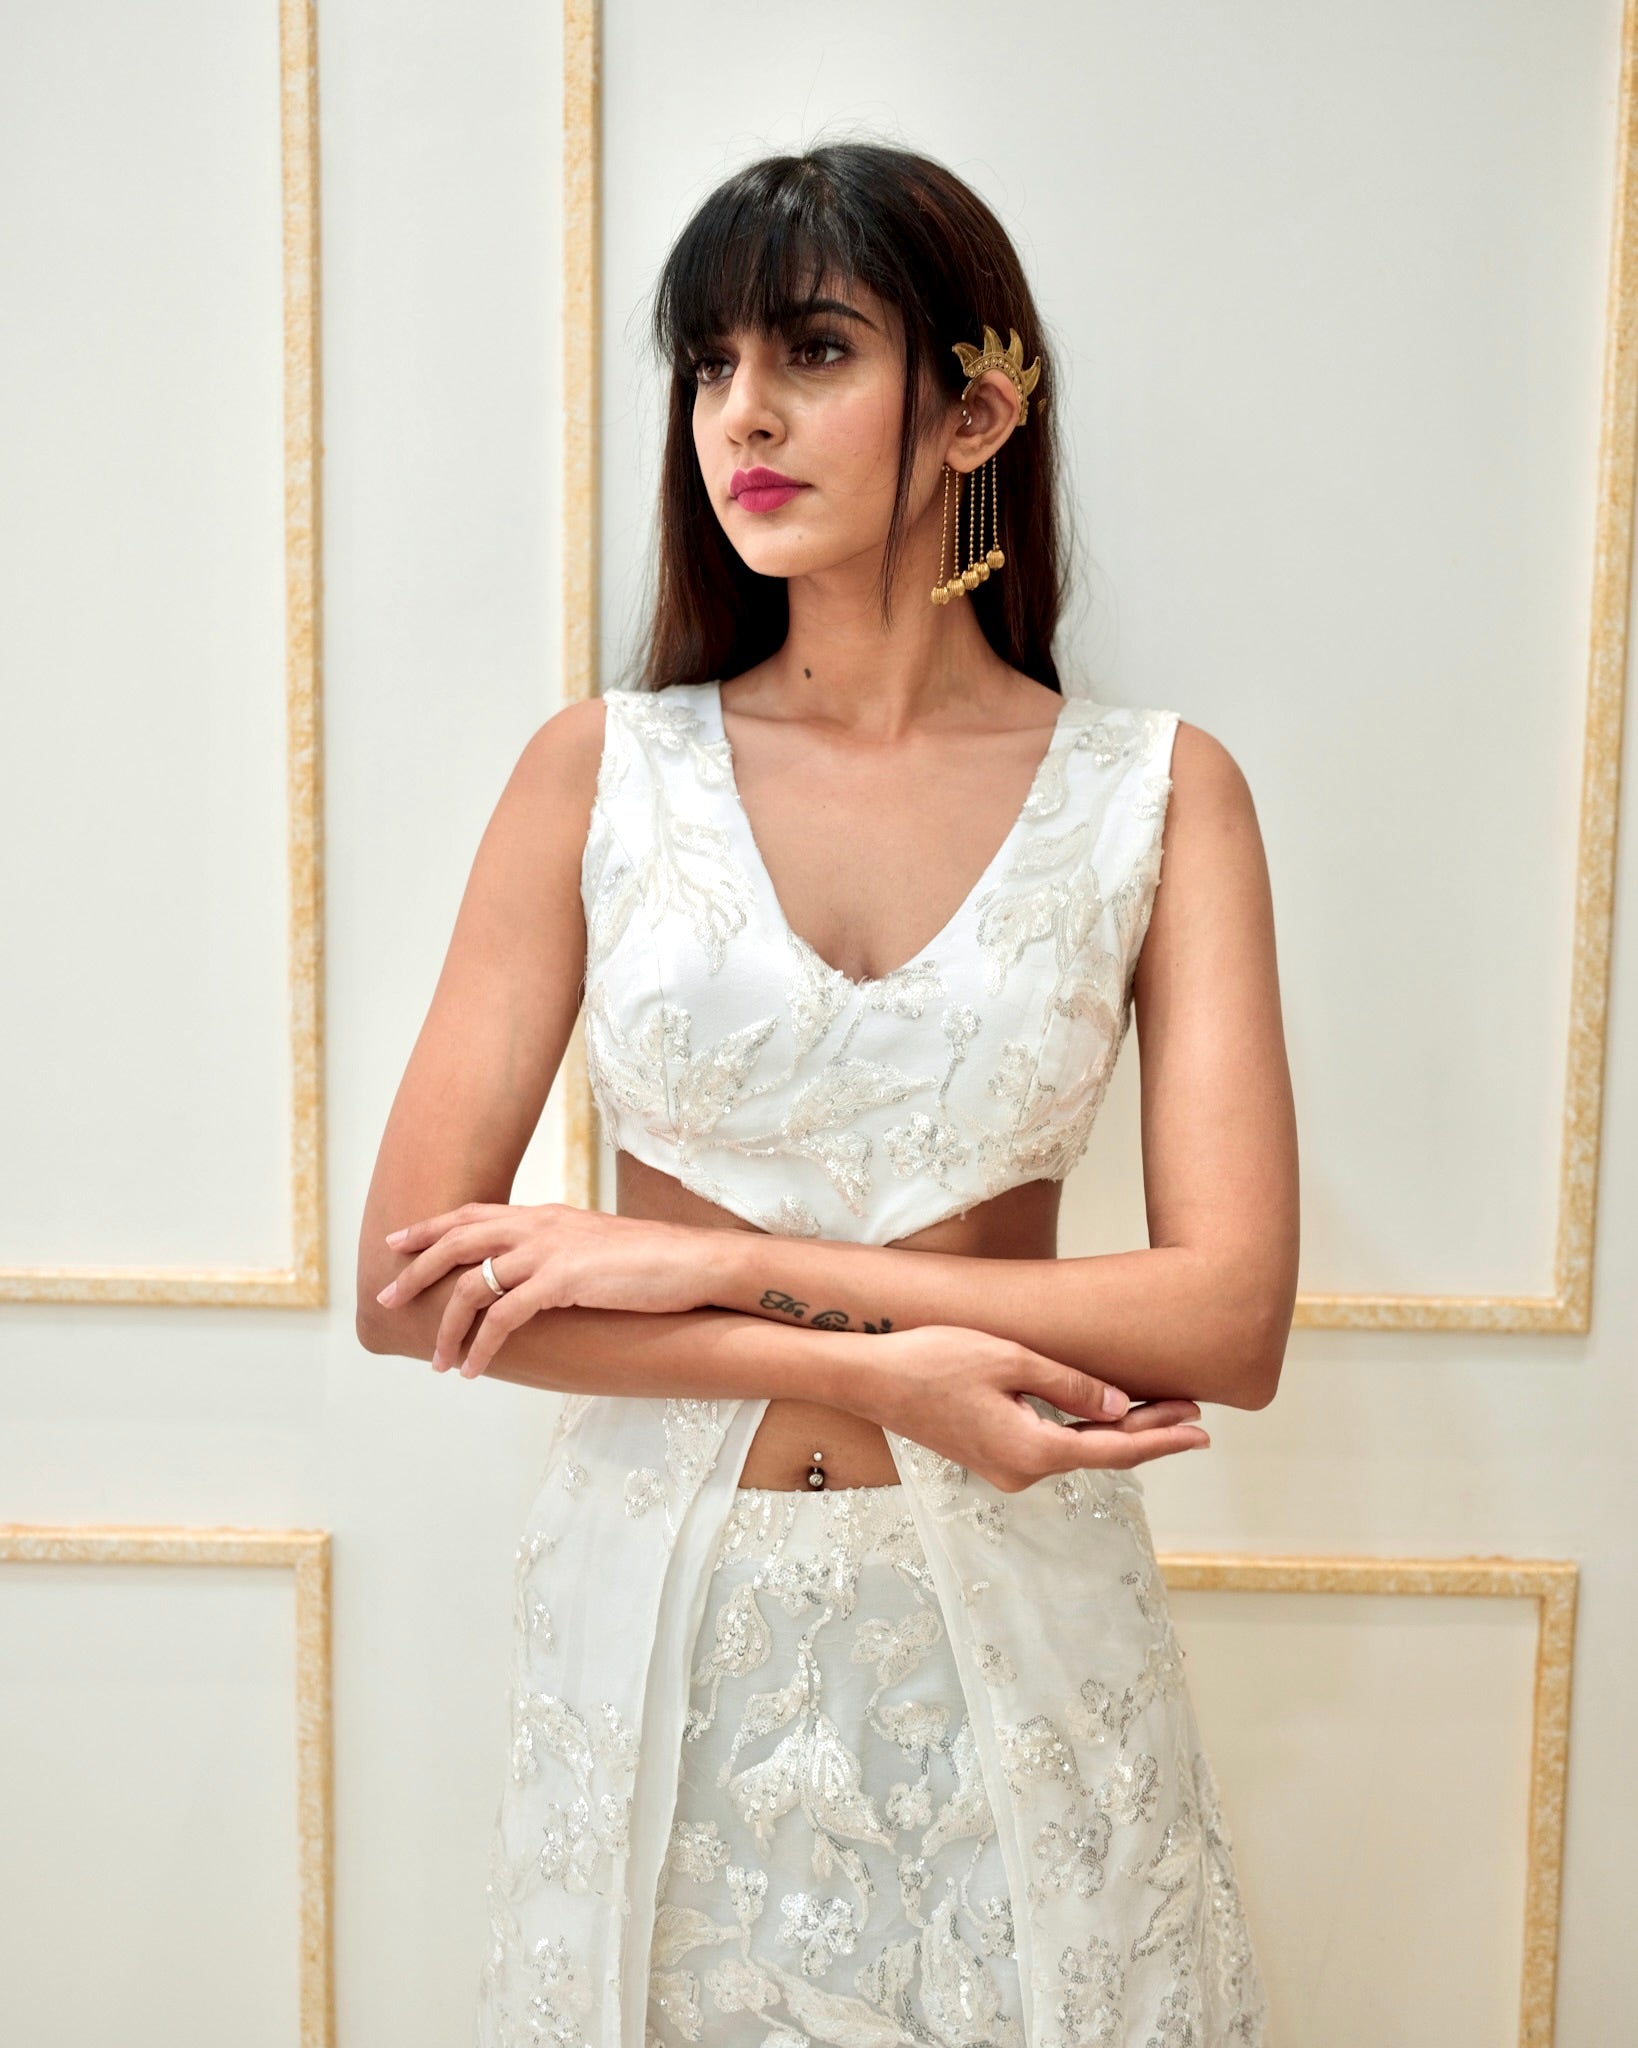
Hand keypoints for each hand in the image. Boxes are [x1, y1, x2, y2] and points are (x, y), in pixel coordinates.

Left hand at [376, 1201, 727, 1376]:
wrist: (695, 1262)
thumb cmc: (654, 1261)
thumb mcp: (594, 1246)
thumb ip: (558, 1253)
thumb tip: (532, 1277)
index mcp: (545, 1215)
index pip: (473, 1214)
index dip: (430, 1227)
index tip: (396, 1242)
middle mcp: (539, 1225)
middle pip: (457, 1242)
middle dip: (415, 1272)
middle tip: (386, 1301)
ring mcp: (549, 1251)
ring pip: (472, 1286)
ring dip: (447, 1328)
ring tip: (438, 1362)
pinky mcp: (564, 1281)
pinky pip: (504, 1318)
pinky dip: (481, 1346)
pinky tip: (473, 1369)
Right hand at [855, 1324, 1210, 1491]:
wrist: (870, 1377)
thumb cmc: (933, 1360)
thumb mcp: (1011, 1361)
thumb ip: (1070, 1387)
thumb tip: (1119, 1408)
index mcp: (1032, 1452)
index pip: (1115, 1451)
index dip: (1162, 1440)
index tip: (1200, 1432)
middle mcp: (1021, 1472)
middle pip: (1100, 1454)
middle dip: (1149, 1433)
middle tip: (1193, 1411)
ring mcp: (1003, 1468)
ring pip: (1075, 1451)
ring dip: (1117, 1431)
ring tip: (1160, 1408)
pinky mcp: (989, 1455)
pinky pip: (1050, 1445)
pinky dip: (1083, 1431)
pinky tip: (1101, 1415)